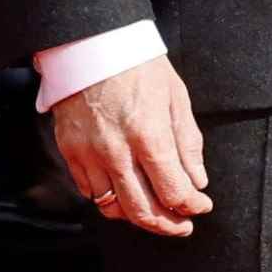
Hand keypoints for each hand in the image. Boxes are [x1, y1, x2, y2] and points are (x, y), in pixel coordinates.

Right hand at [49, 57, 211, 237]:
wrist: (91, 46)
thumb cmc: (138, 67)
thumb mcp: (176, 98)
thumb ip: (188, 143)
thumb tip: (197, 180)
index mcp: (149, 136)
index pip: (173, 191)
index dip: (192, 206)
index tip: (201, 206)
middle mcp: (117, 151)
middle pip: (142, 209)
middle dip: (167, 225)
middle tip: (182, 225)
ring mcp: (89, 154)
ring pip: (111, 206)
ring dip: (136, 217)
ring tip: (155, 213)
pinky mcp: (70, 152)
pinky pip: (88, 191)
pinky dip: (109, 200)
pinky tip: (125, 194)